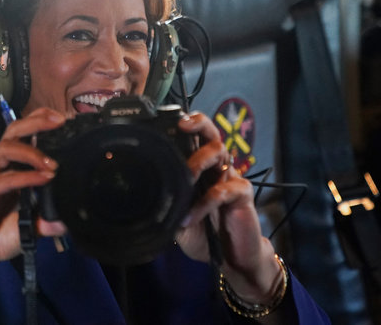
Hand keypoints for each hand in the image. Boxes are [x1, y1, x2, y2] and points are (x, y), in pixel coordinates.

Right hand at [0, 107, 66, 322]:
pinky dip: (26, 177)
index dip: (40, 120)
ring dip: (32, 152)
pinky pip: (5, 178)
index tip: (63, 118)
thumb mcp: (33, 226)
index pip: (23, 134)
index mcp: (11, 166)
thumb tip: (73, 217)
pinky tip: (43, 178)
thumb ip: (51, 218)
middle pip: (13, 131)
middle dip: (36, 122)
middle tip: (59, 121)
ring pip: (6, 148)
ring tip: (54, 165)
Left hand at [174, 112, 281, 304]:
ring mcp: (231, 178)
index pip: (193, 139)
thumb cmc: (204, 234)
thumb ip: (165, 208)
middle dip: (198, 124)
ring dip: (198, 161)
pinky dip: (204, 203)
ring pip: (220, 152)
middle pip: (211, 134)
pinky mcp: (242, 194)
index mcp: (201, 169)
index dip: (183, 128)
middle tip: (182, 125)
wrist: (232, 258)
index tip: (164, 122)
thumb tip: (138, 203)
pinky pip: (223, 190)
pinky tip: (191, 217)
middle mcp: (217, 168)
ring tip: (185, 178)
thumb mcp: (177, 220)